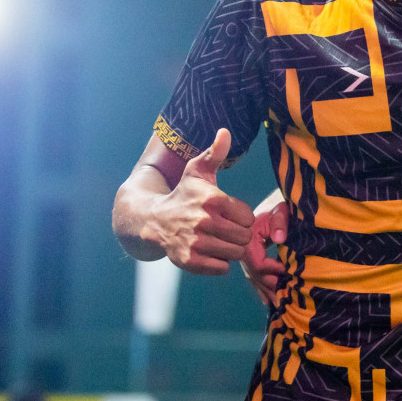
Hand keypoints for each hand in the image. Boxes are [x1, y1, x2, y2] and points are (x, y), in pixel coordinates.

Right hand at [148, 129, 254, 274]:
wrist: (153, 219)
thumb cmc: (183, 194)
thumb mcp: (197, 171)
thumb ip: (215, 153)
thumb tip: (225, 131)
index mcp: (212, 199)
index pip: (248, 217)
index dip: (242, 217)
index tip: (230, 214)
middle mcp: (203, 222)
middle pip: (244, 237)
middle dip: (239, 234)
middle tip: (227, 230)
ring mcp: (195, 243)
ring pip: (235, 254)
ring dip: (230, 249)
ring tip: (219, 240)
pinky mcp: (188, 261)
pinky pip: (221, 269)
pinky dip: (219, 263)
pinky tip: (210, 252)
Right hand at [240, 192, 288, 306]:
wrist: (268, 207)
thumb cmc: (277, 207)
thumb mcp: (280, 210)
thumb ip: (279, 222)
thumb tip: (279, 239)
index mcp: (250, 240)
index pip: (258, 263)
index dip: (273, 269)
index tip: (288, 270)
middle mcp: (246, 252)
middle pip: (256, 274)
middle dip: (271, 285)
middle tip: (286, 295)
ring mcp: (248, 257)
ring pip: (255, 278)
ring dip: (267, 291)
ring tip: (279, 304)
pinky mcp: (252, 259)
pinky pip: (254, 277)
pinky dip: (261, 289)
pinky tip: (267, 301)